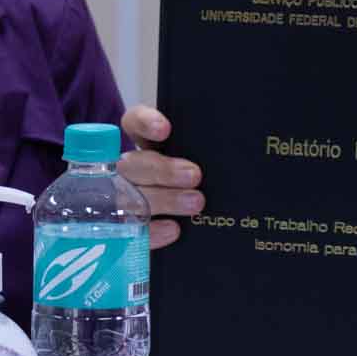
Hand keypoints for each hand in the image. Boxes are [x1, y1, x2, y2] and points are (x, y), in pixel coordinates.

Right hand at [119, 104, 202, 248]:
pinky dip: (152, 231)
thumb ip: (203, 151)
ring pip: (131, 197)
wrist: (192, 226)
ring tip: (196, 203)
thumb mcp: (200, 159)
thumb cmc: (199, 178)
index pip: (133, 123)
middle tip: (194, 175)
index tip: (165, 130)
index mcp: (144, 144)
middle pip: (133, 164)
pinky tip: (174, 230)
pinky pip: (132, 232)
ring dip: (164, 199)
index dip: (145, 123)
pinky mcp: (129, 231)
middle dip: (163, 170)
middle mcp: (129, 169)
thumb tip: (233, 143)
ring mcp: (123, 200)